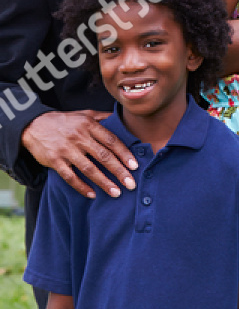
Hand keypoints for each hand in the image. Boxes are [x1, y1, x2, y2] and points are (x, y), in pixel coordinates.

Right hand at [21, 110, 136, 198]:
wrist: (33, 125)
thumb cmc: (64, 121)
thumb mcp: (84, 114)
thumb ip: (103, 117)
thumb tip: (123, 119)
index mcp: (89, 125)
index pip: (111, 141)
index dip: (124, 154)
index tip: (135, 166)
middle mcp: (79, 137)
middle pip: (103, 156)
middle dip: (119, 171)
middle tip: (131, 184)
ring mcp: (66, 150)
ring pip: (88, 169)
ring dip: (103, 182)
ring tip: (116, 193)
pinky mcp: (54, 161)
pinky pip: (70, 176)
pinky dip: (81, 186)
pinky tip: (92, 194)